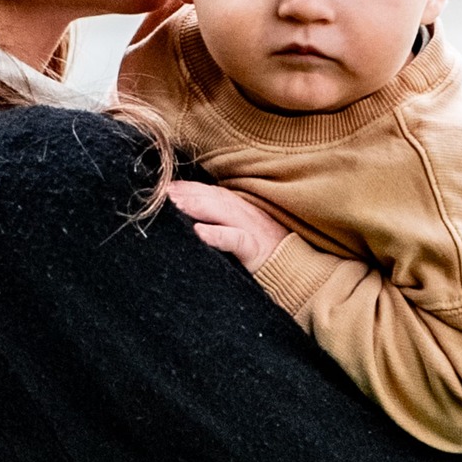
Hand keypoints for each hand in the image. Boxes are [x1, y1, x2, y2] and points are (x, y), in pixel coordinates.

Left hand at [167, 180, 290, 271]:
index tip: (166, 187)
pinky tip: (200, 233)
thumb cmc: (267, 256)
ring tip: (176, 205)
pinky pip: (236, 240)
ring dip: (197, 206)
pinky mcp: (256, 251)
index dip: (190, 187)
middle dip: (188, 193)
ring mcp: (253, 230)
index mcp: (243, 210)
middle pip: (214, 197)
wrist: (299, 274)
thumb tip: (194, 221)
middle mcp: (247, 214)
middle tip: (163, 193)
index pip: (212, 192)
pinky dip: (218, 235)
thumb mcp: (244, 234)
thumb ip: (224, 223)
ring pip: (222, 212)